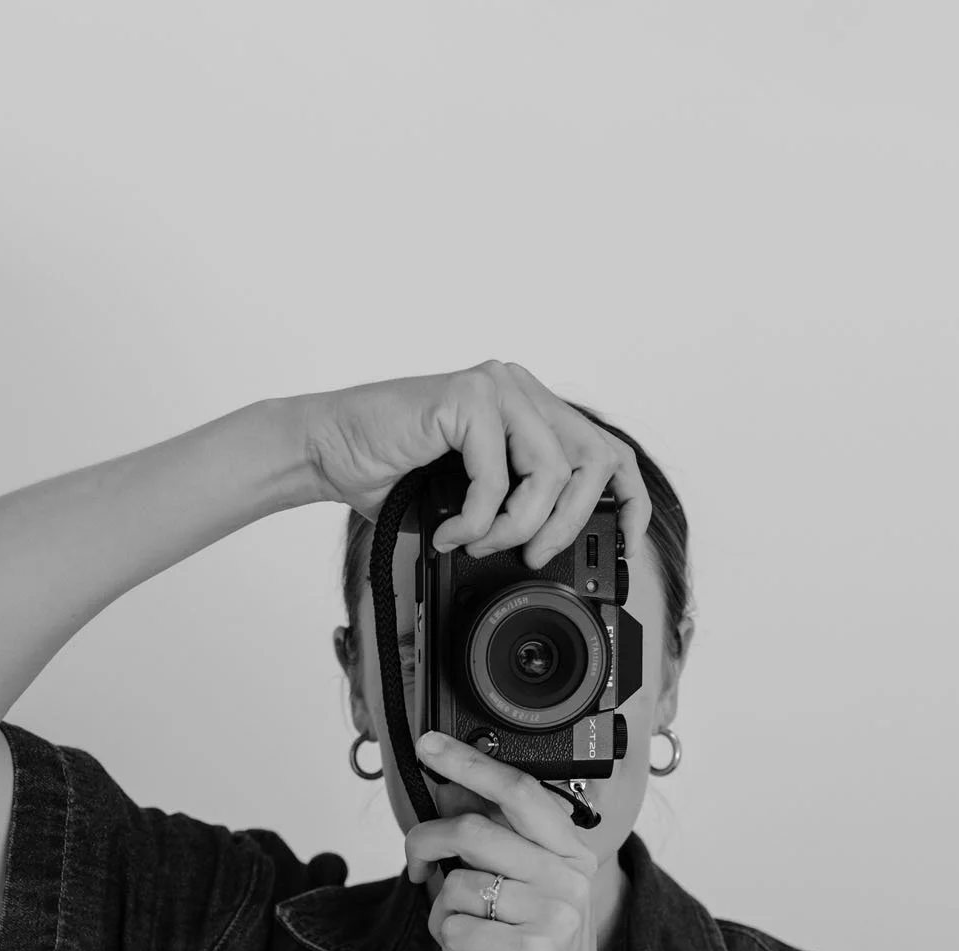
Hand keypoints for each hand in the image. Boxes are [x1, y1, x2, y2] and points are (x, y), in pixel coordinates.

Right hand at [303, 358, 650, 567]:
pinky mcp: (468, 398)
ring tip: (478, 541)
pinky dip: (476, 520)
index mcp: (531, 409)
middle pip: (595, 461)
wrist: (329, 452)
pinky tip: (449, 530)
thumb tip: (558, 554)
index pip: (608, 448)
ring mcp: (497, 388)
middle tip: (532, 554)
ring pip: (553, 472)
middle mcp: (520, 390)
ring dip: (517, 526)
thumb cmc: (392, 476)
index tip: (625, 544)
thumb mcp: (476, 500)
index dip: (630, 499)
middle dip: (570, 524)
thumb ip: (520, 507)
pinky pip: (498, 477)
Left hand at [405, 728, 605, 950]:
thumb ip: (494, 849)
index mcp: (570, 856)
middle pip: (474, 829)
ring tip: (464, 937)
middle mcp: (569, 880)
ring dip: (440, 913)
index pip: (519, 791)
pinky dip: (447, 946)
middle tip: (416, 867)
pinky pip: (452, 927)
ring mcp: (554, 918)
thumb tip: (448, 795)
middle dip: (425, 844)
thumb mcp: (525, 898)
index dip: (470, 762)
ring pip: (457, 884)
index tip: (429, 745)